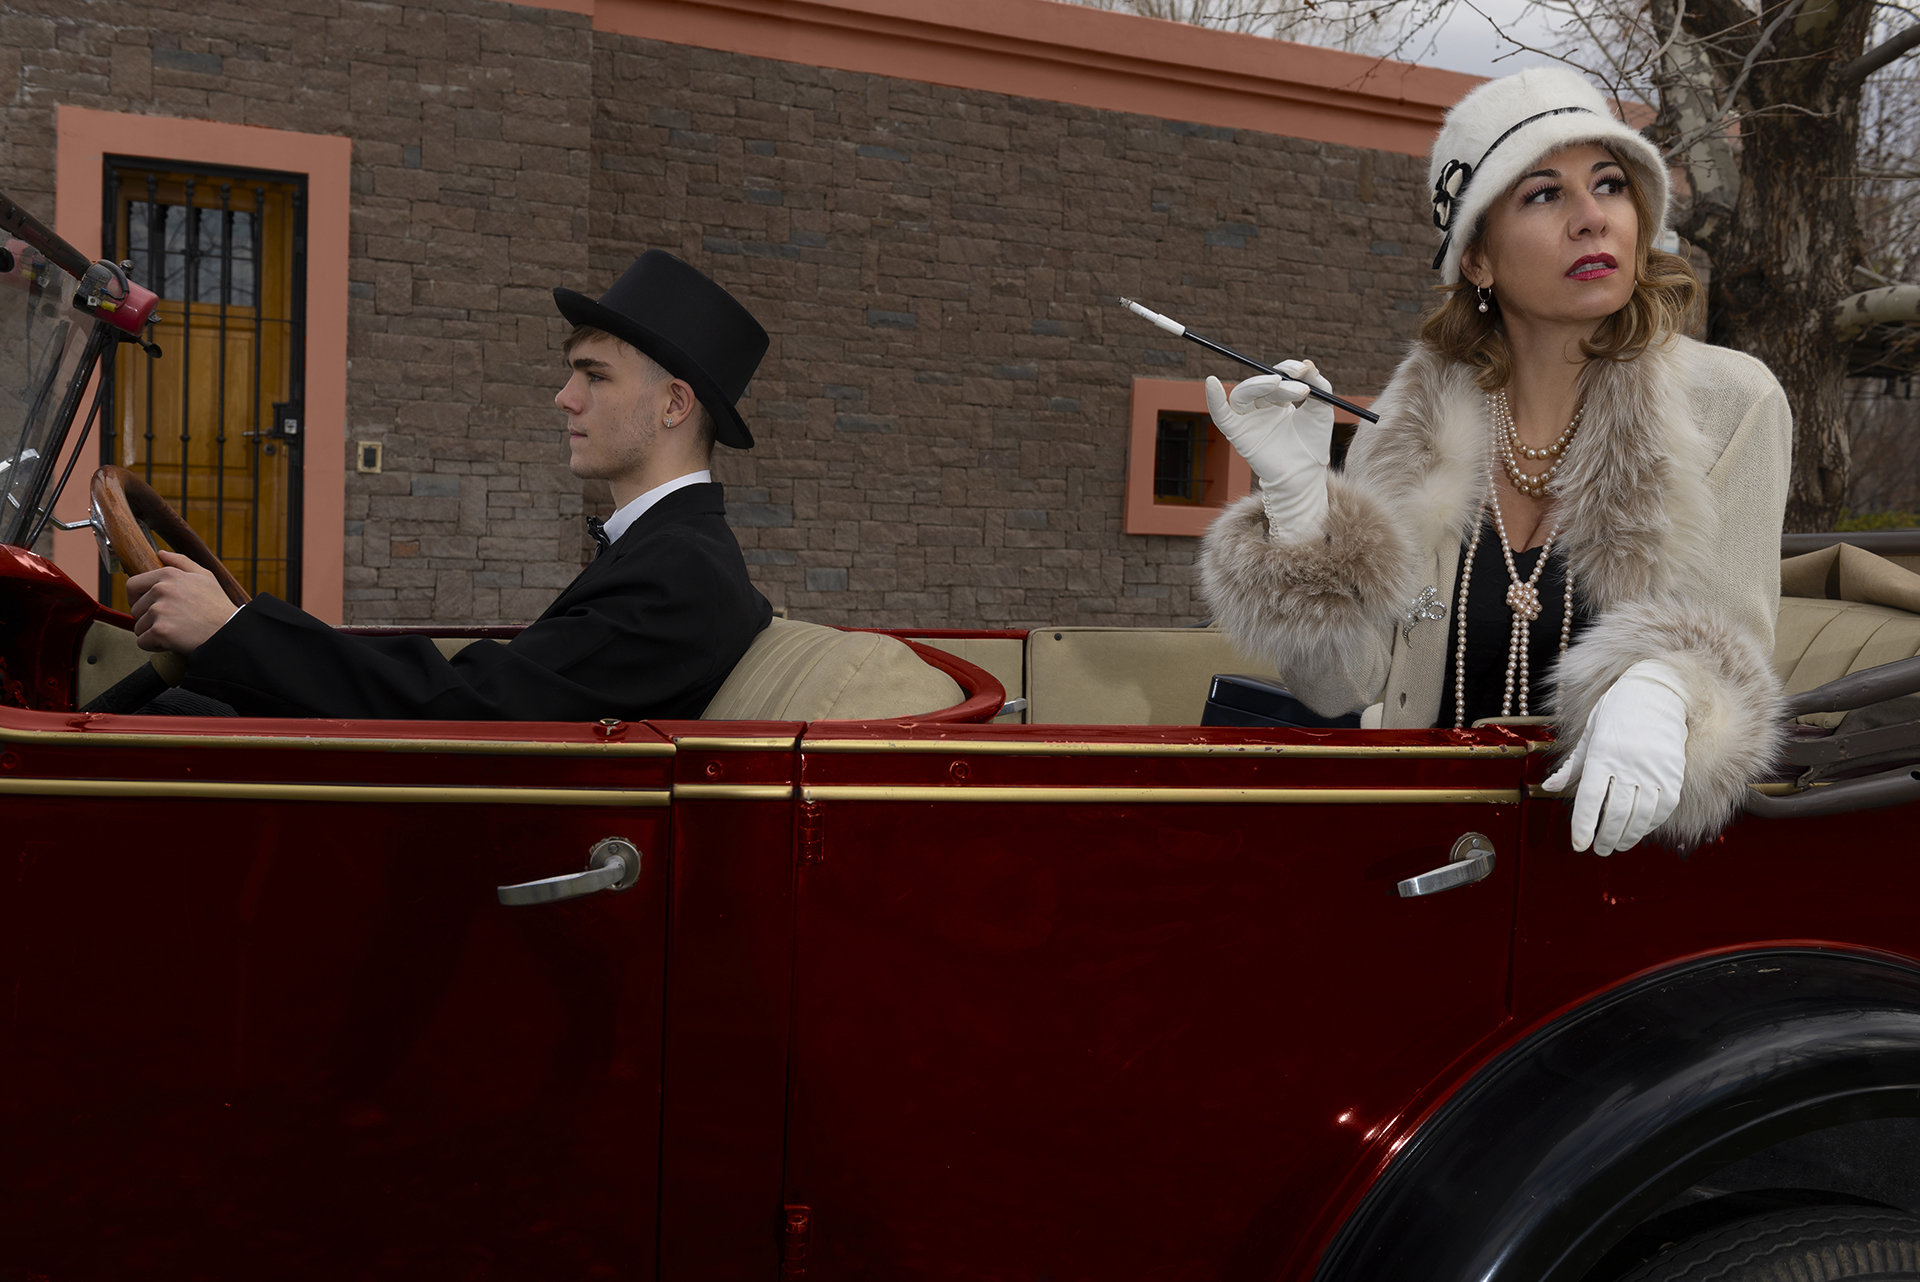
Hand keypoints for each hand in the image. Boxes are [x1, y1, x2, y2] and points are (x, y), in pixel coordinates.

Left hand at [127, 550, 240, 655]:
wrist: (229, 630)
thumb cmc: (217, 605)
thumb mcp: (204, 576)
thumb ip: (181, 562)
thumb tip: (161, 554)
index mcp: (168, 575)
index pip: (133, 585)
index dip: (136, 598)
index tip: (146, 606)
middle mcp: (161, 590)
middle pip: (136, 610)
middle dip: (149, 619)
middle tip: (171, 621)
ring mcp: (160, 610)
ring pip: (139, 627)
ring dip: (153, 633)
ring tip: (175, 631)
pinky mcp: (161, 630)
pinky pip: (143, 642)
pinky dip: (155, 645)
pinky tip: (172, 641)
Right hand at [1205, 360, 1335, 540]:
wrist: (1305, 474)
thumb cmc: (1313, 445)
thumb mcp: (1322, 409)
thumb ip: (1318, 384)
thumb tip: (1306, 364)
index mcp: (1278, 401)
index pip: (1277, 376)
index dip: (1288, 368)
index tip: (1303, 370)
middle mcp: (1260, 408)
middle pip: (1261, 385)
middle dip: (1280, 382)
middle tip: (1301, 389)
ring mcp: (1247, 420)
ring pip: (1243, 393)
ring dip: (1260, 385)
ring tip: (1282, 387)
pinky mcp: (1237, 433)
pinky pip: (1220, 414)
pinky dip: (1214, 399)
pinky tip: (1211, 383)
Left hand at [1541, 659, 1689, 855]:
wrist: (1657, 693)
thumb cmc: (1616, 713)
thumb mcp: (1589, 734)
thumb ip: (1571, 766)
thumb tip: (1549, 787)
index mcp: (1602, 754)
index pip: (1589, 799)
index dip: (1583, 826)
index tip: (1579, 845)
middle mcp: (1628, 764)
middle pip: (1615, 812)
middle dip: (1606, 837)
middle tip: (1599, 849)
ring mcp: (1654, 770)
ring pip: (1640, 814)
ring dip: (1628, 836)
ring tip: (1617, 846)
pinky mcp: (1674, 773)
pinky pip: (1663, 808)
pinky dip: (1651, 824)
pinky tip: (1639, 831)